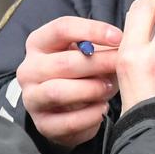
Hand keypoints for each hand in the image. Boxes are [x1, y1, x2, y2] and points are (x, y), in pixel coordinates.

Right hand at [16, 16, 122, 150]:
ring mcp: (32, 98)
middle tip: (122, 65)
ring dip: (90, 89)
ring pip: (59, 91)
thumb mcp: (91, 55)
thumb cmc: (83, 73)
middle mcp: (29, 69)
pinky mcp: (42, 125)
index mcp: (38, 43)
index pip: (62, 28)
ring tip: (109, 88)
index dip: (92, 30)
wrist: (70, 111)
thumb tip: (126, 42)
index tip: (118, 37)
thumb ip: (103, 46)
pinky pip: (67, 121)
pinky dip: (90, 115)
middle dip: (98, 63)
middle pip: (63, 62)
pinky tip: (102, 109)